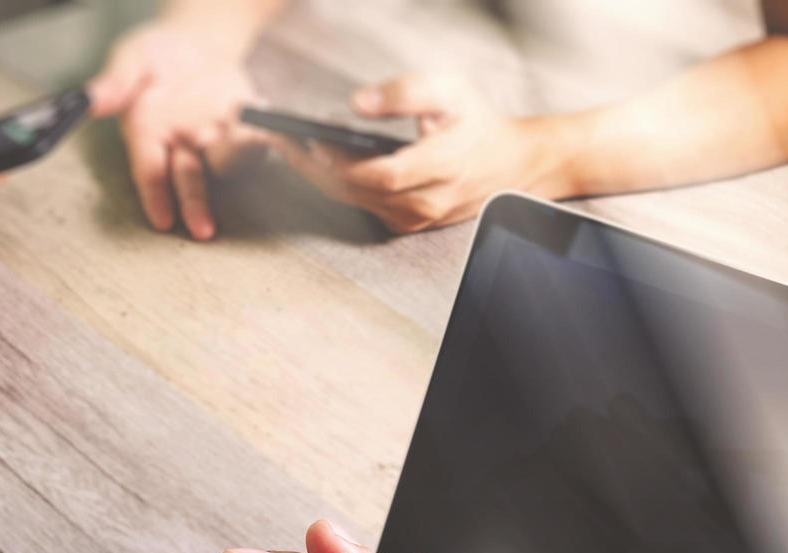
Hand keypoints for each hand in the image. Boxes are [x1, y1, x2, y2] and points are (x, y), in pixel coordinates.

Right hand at [88, 21, 267, 239]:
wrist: (196, 43)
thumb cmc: (156, 55)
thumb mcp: (131, 60)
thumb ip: (115, 84)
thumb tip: (88, 103)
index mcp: (147, 134)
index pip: (149, 172)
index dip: (156, 197)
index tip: (163, 221)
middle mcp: (180, 146)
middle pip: (188, 180)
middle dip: (196, 206)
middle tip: (205, 231)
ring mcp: (212, 141)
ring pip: (224, 163)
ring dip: (234, 163)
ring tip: (247, 152)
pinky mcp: (240, 130)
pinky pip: (254, 140)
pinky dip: (262, 138)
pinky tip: (268, 124)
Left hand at [276, 74, 572, 233]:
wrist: (510, 165)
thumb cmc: (476, 122)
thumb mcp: (451, 91)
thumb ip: (407, 92)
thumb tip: (359, 103)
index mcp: (441, 168)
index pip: (381, 174)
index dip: (342, 161)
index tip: (309, 139)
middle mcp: (425, 202)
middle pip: (356, 192)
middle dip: (312, 167)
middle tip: (277, 140)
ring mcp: (414, 220)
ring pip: (353, 202)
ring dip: (316, 176)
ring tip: (285, 148)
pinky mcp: (405, 225)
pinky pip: (360, 206)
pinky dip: (334, 185)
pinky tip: (313, 163)